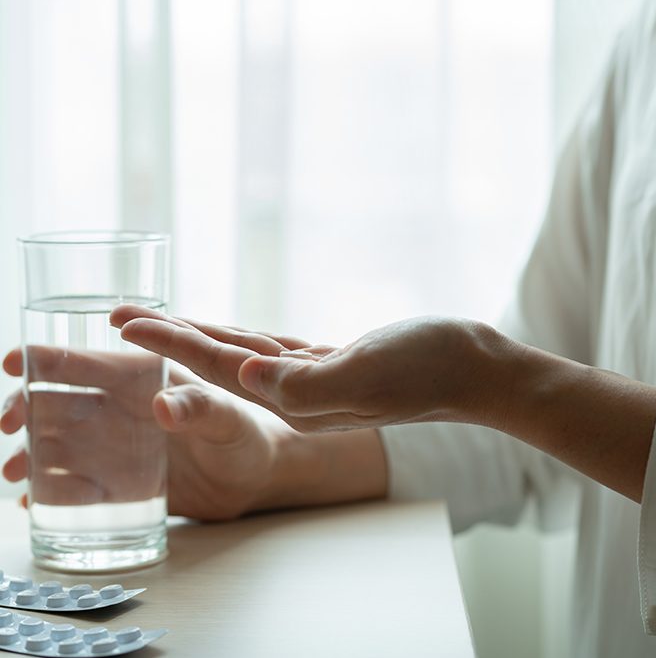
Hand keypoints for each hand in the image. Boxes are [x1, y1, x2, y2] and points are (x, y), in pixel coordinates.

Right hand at [1, 348, 280, 520]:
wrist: (252, 479)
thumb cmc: (244, 434)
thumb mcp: (228, 418)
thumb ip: (201, 408)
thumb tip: (163, 407)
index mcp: (141, 380)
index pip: (86, 362)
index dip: (46, 358)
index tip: (13, 362)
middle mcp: (119, 412)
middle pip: (57, 403)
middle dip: (24, 407)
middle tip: (9, 423)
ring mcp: (114, 450)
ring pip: (56, 445)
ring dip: (29, 453)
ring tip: (15, 471)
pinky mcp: (119, 487)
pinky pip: (74, 488)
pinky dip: (51, 492)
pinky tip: (32, 502)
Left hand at [110, 306, 513, 431]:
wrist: (475, 369)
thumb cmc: (429, 368)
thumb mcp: (367, 373)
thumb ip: (305, 383)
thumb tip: (244, 378)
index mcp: (298, 399)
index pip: (217, 370)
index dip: (168, 344)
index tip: (122, 322)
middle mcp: (298, 395)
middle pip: (218, 363)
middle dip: (168, 341)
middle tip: (120, 316)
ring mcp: (315, 381)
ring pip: (243, 356)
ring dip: (201, 338)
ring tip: (164, 321)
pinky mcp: (333, 364)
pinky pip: (275, 350)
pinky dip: (245, 339)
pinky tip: (231, 334)